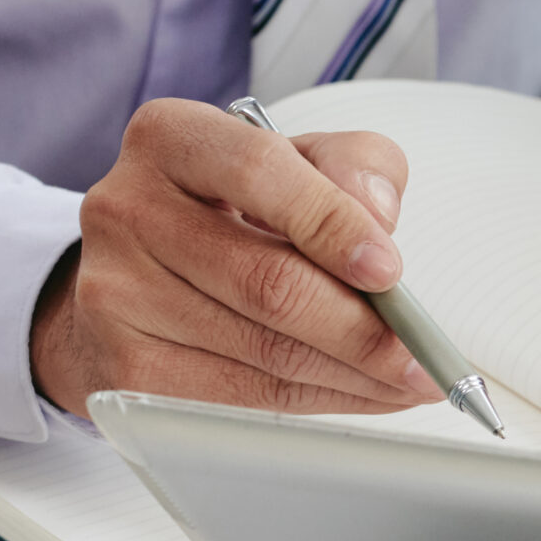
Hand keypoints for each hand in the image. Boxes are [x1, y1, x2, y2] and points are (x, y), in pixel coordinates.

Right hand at [29, 99, 443, 417]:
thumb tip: (377, 217)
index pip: (259, 174)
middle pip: (267, 284)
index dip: (333, 226)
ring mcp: (116, 294)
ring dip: (354, 377)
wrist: (143, 268)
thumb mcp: (299, 160)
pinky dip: (319, 402)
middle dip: (363, 329)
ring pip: (263, 352)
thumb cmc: (236, 206)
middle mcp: (127, 210)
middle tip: (423, 354)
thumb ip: (353, 166)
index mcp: (171, 139)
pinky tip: (362, 394)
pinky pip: (243, 398)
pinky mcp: (123, 367)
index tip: (390, 271)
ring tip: (409, 380)